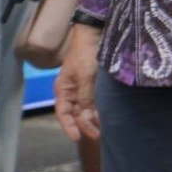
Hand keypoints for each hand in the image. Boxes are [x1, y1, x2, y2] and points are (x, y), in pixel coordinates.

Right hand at [54, 25, 101, 141]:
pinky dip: (100, 110)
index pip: (63, 113)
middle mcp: (72, 91)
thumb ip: (85, 96)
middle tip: (98, 136)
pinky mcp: (95, 84)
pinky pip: (96, 102)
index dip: (69, 126)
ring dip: (94, 120)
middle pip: (76, 114)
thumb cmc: (86, 54)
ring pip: (87, 109)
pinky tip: (108, 116)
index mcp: (63, 89)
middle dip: (85, 126)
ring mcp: (84, 88)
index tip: (78, 138)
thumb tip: (86, 116)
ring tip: (104, 130)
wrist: (95, 34)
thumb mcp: (85, 76)